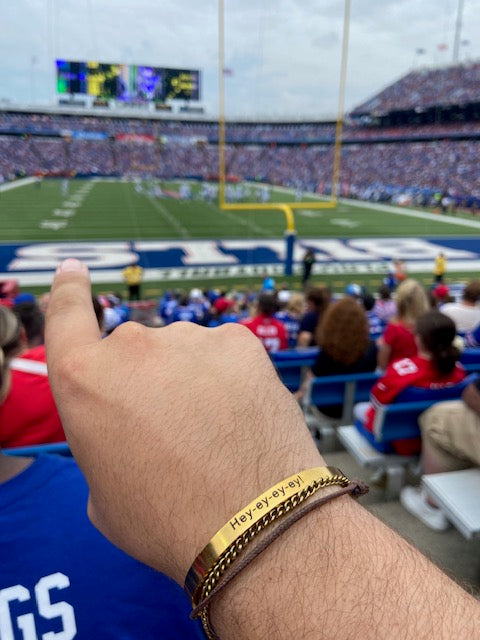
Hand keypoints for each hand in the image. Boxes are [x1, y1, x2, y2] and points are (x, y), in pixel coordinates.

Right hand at [46, 259, 322, 584]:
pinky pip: (224, 352)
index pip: (67, 315)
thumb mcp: (102, 492)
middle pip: (135, 351)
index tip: (74, 270)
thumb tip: (125, 426)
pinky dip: (229, 377)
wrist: (252, 523)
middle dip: (148, 382)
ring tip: (214, 433)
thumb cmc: (167, 519)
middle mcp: (131, 346)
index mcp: (84, 379)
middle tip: (174, 432)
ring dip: (192, 380)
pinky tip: (240, 415)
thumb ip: (103, 437)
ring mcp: (188, 338)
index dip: (70, 291)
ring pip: (183, 352)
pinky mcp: (238, 340)